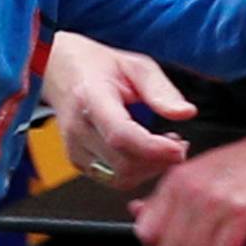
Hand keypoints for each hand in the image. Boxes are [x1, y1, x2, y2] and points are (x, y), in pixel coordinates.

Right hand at [44, 28, 194, 190]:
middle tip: (179, 143)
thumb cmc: (100, 66)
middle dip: (159, 160)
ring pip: (120, 177)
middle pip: (123, 163)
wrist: (59, 71)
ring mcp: (74, 148)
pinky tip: (146, 153)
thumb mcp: (136, 66)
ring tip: (165, 146)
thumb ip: (161, 90)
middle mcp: (78, 127)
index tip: (179, 147)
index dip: (153, 148)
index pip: (120, 134)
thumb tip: (186, 113)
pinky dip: (137, 172)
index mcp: (91, 97)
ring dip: (150, 169)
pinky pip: (113, 179)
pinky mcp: (77, 161)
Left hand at [130, 128, 245, 245]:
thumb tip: (136, 212)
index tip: (185, 244)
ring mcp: (215, 199)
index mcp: (176, 180)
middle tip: (213, 242)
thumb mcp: (202, 174)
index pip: (146, 234)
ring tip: (231, 237)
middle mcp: (190, 188)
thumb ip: (166, 197)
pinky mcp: (242, 211)